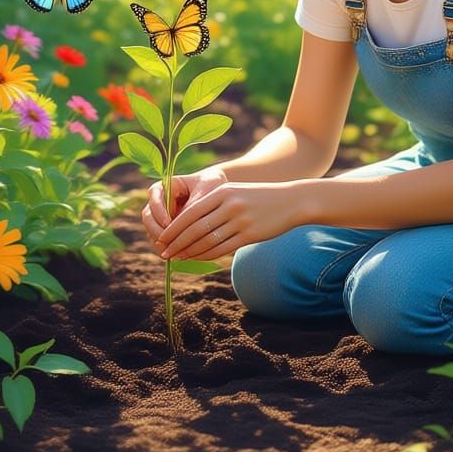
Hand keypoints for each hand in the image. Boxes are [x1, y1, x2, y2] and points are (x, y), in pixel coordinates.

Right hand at [142, 167, 227, 250]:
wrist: (219, 192)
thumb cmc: (212, 184)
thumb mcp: (206, 190)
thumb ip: (193, 204)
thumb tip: (179, 224)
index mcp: (166, 186)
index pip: (154, 195)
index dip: (159, 210)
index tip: (169, 223)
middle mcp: (160, 201)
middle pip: (148, 216)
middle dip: (156, 231)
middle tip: (167, 243)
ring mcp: (162, 217)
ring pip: (152, 231)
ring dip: (161, 243)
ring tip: (174, 252)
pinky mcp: (168, 230)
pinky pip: (163, 241)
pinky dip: (169, 248)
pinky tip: (180, 255)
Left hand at [156, 181, 304, 260]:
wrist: (291, 200)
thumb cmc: (258, 197)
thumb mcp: (234, 192)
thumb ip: (213, 204)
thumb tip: (187, 224)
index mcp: (222, 192)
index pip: (190, 213)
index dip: (173, 229)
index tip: (161, 239)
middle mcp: (229, 205)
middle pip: (195, 229)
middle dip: (176, 243)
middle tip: (163, 253)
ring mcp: (240, 221)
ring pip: (207, 241)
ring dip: (189, 252)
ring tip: (177, 258)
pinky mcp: (250, 234)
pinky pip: (222, 248)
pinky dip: (206, 256)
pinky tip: (197, 259)